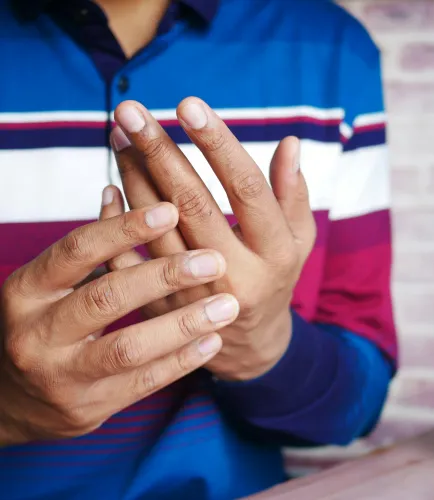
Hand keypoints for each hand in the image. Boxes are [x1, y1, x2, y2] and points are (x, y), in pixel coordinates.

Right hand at [0, 202, 238, 445]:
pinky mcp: (89, 407)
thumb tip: (117, 191)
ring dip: (184, 324)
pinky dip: (182, 360)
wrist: (9, 397)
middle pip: (107, 298)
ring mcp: (61, 375)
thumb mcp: (50, 284)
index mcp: (28, 290)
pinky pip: (143, 383)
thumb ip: (88, 248)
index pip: (78, 249)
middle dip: (166, 276)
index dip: (126, 228)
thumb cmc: (42, 324)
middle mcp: (38, 333)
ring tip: (226, 305)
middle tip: (213, 261)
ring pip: (129, 347)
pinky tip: (212, 340)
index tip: (172, 210)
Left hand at [104, 97, 315, 380]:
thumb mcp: (299, 240)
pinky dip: (114, 223)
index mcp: (274, 252)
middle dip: (159, 151)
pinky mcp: (163, 308)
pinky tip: (109, 188)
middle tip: (130, 111)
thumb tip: (290, 143)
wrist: (248, 342)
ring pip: (156, 227)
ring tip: (120, 136)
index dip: (218, 146)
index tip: (188, 105)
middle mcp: (234, 272)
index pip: (246, 189)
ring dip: (133, 177)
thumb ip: (293, 194)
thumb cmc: (275, 277)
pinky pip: (129, 262)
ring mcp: (194, 294)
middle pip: (192, 203)